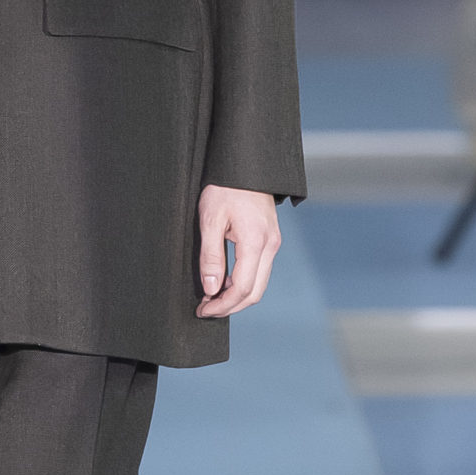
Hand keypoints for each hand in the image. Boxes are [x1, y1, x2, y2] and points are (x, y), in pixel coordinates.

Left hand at [195, 184, 280, 318]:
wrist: (245, 164)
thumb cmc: (225, 188)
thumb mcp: (210, 220)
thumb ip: (211, 257)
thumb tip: (211, 289)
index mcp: (256, 242)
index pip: (242, 289)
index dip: (222, 305)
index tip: (203, 310)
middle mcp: (270, 245)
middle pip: (254, 292)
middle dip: (230, 306)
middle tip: (206, 309)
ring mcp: (273, 242)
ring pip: (259, 283)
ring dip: (236, 296)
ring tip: (211, 297)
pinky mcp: (270, 239)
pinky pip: (259, 270)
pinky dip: (243, 282)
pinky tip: (224, 281)